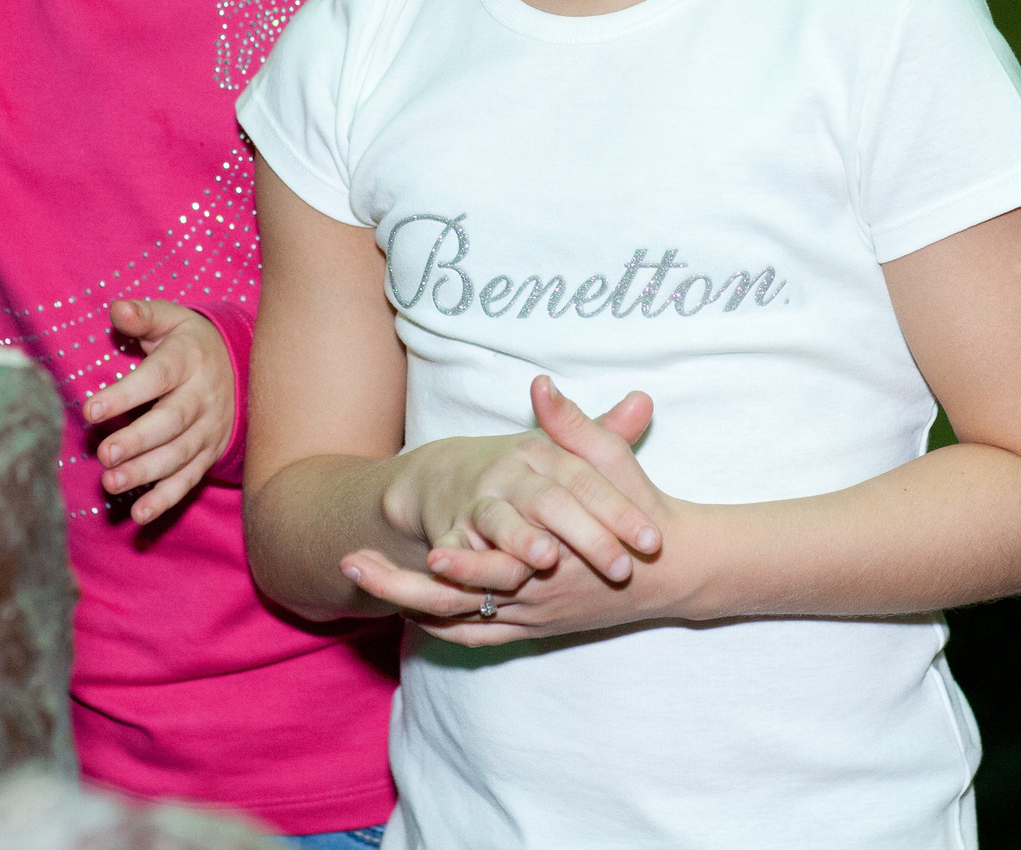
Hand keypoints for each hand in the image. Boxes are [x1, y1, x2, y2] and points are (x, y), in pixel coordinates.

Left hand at [82, 300, 234, 524]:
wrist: (241, 366)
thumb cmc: (189, 342)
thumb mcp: (170, 320)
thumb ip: (142, 316)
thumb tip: (117, 310)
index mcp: (190, 359)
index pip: (159, 377)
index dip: (126, 395)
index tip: (91, 409)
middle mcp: (203, 397)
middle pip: (171, 422)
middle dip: (138, 440)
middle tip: (105, 455)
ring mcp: (208, 429)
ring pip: (179, 455)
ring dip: (146, 472)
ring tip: (112, 482)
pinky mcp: (208, 454)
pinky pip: (188, 480)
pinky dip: (165, 499)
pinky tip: (139, 514)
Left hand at [345, 376, 667, 639]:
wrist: (670, 566)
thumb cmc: (640, 508)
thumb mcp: (610, 460)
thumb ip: (572, 424)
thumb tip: (540, 384)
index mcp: (552, 556)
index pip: (488, 567)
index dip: (448, 561)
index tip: (409, 541)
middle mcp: (535, 594)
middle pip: (454, 604)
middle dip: (398, 585)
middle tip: (351, 564)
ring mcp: (529, 615)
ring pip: (456, 621)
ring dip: (405, 601)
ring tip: (359, 578)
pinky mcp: (530, 627)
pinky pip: (474, 637)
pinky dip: (437, 626)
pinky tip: (404, 606)